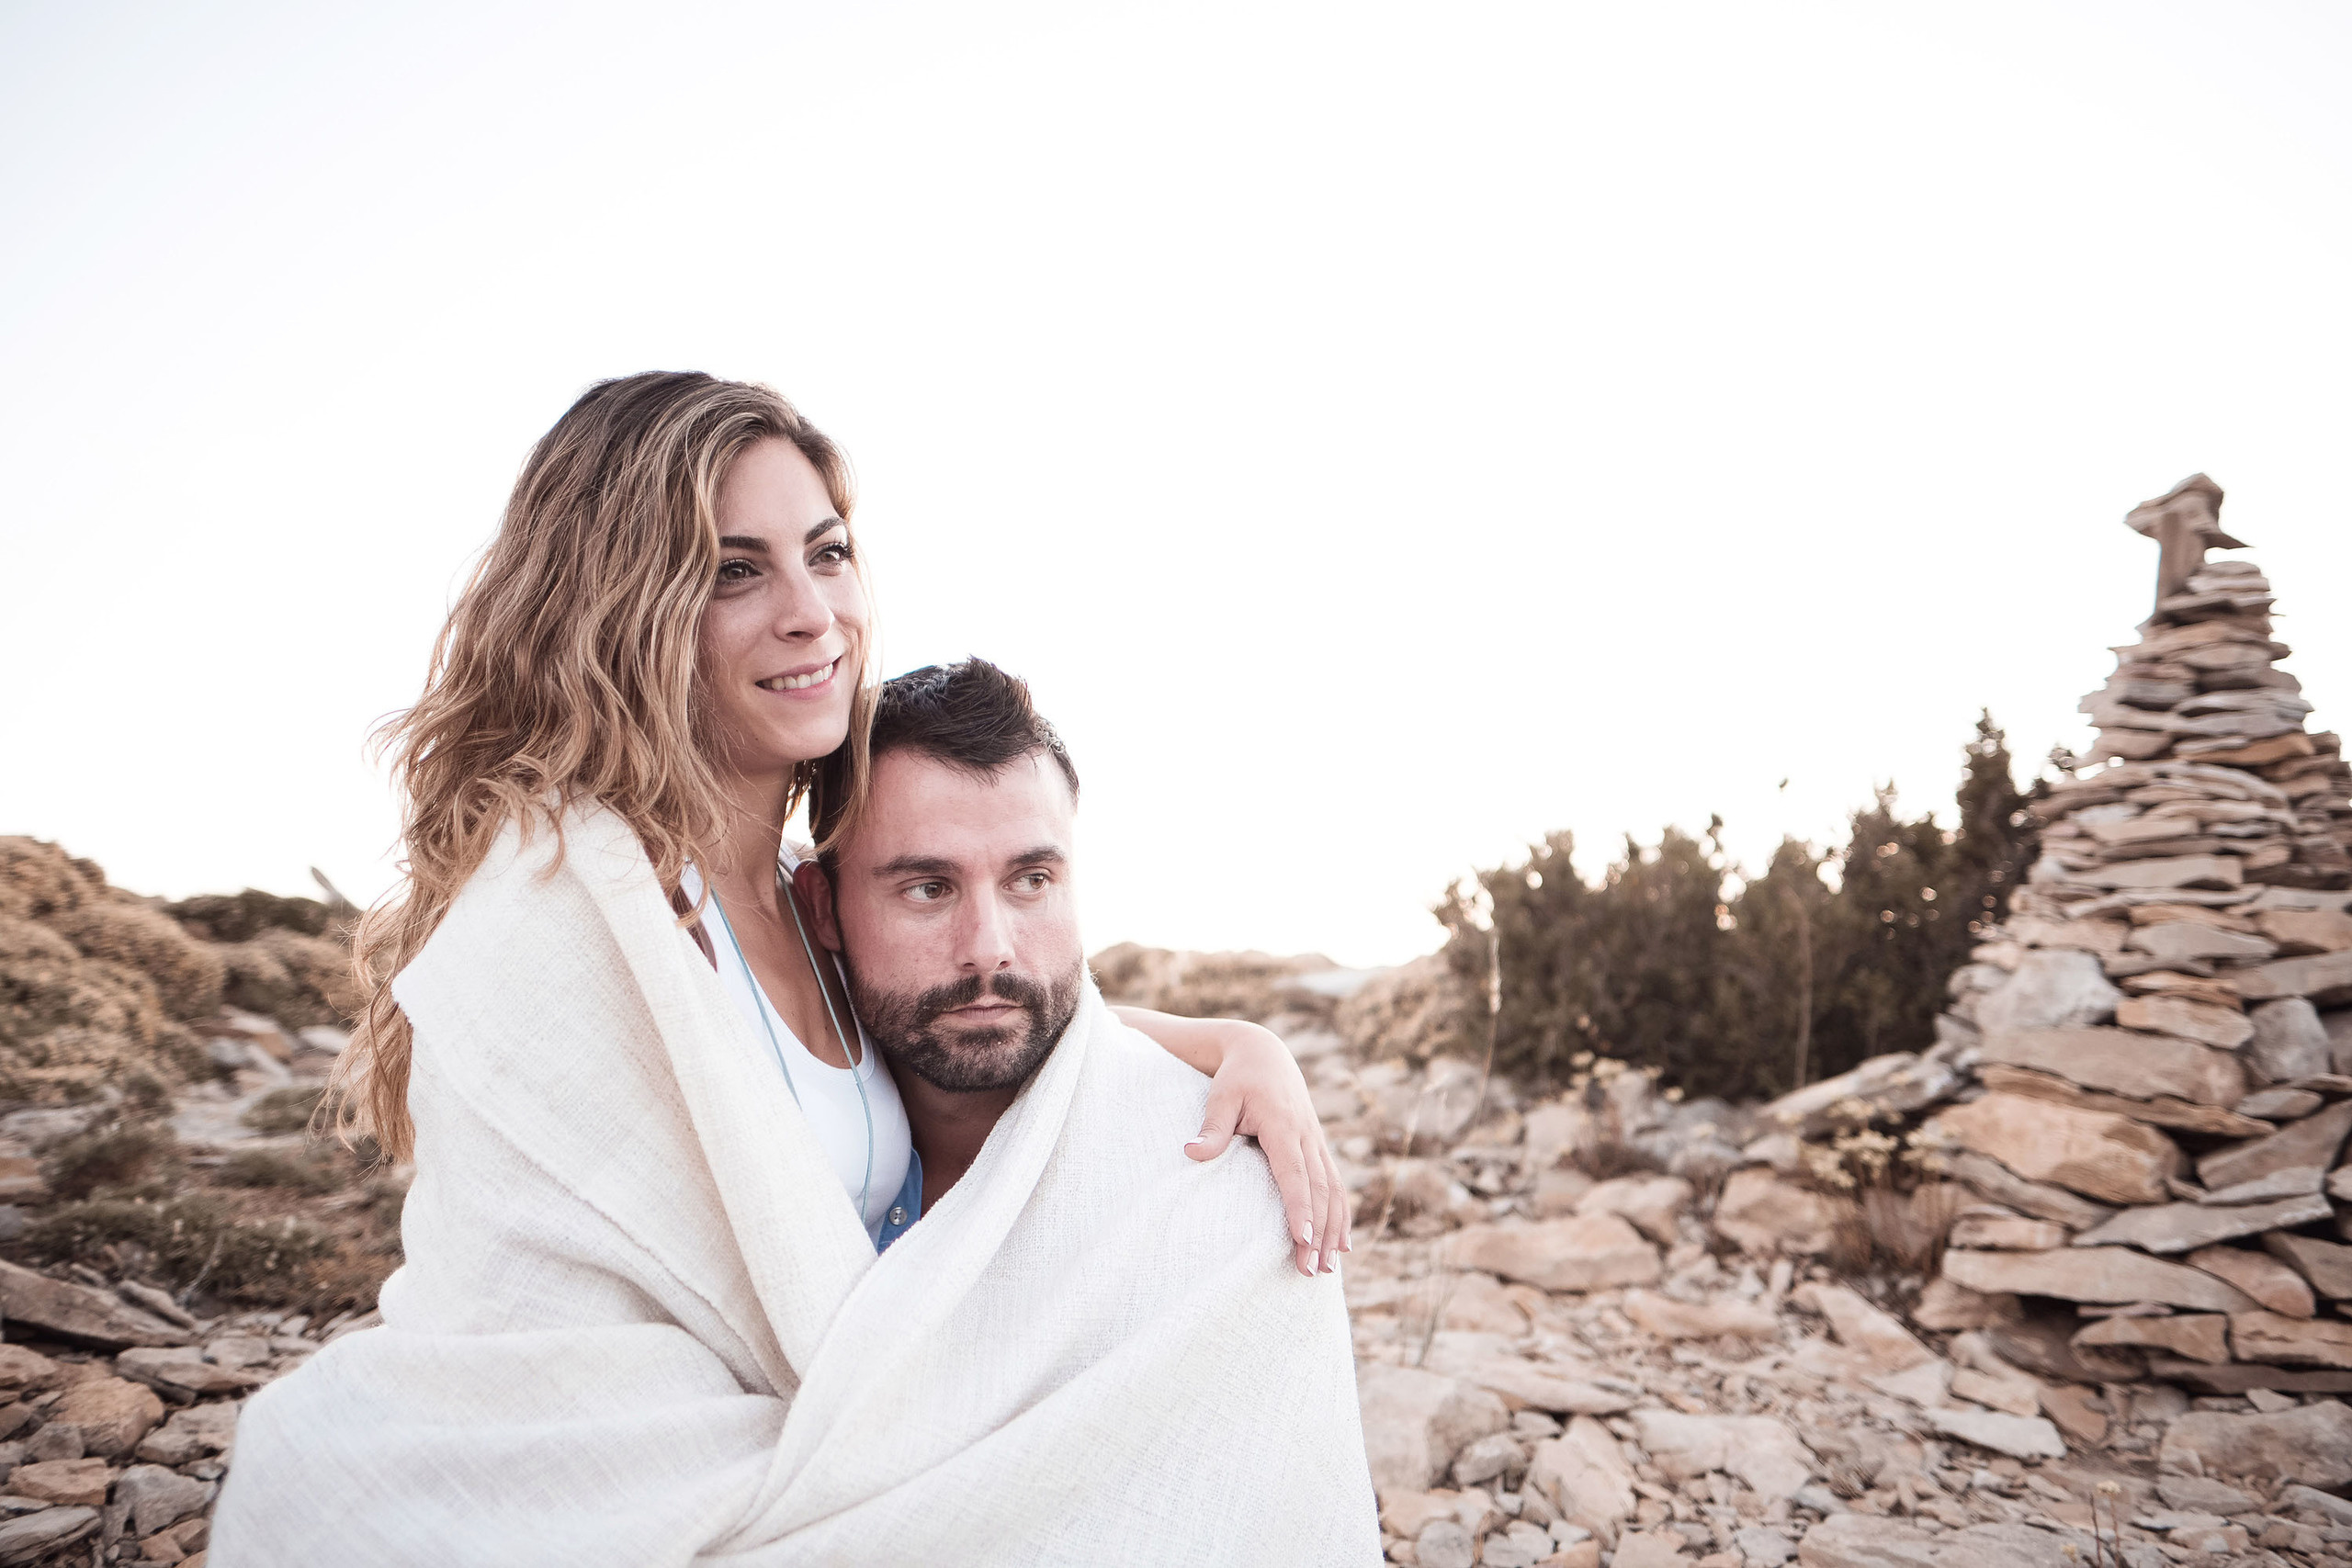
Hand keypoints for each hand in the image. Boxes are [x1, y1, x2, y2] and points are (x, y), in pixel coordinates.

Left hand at [1184, 1022, 1349, 1277]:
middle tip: (1310, 1271)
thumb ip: (1212, 1127)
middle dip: (1318, 1233)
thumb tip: (1192, 1153)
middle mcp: (1306, 1136)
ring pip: (1332, 1191)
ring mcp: (1316, 1142)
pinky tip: (1341, 1245)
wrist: (1264, 1054)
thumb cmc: (1237, 1078)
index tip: (1301, 1239)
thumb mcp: (1221, 1097)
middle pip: (1318, 1191)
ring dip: (1333, 1231)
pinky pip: (1335, 1185)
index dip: (1299, 1207)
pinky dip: (1340, 1216)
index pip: (1294, 1173)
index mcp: (1283, 1125)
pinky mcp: (1317, 1148)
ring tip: (1328, 1269)